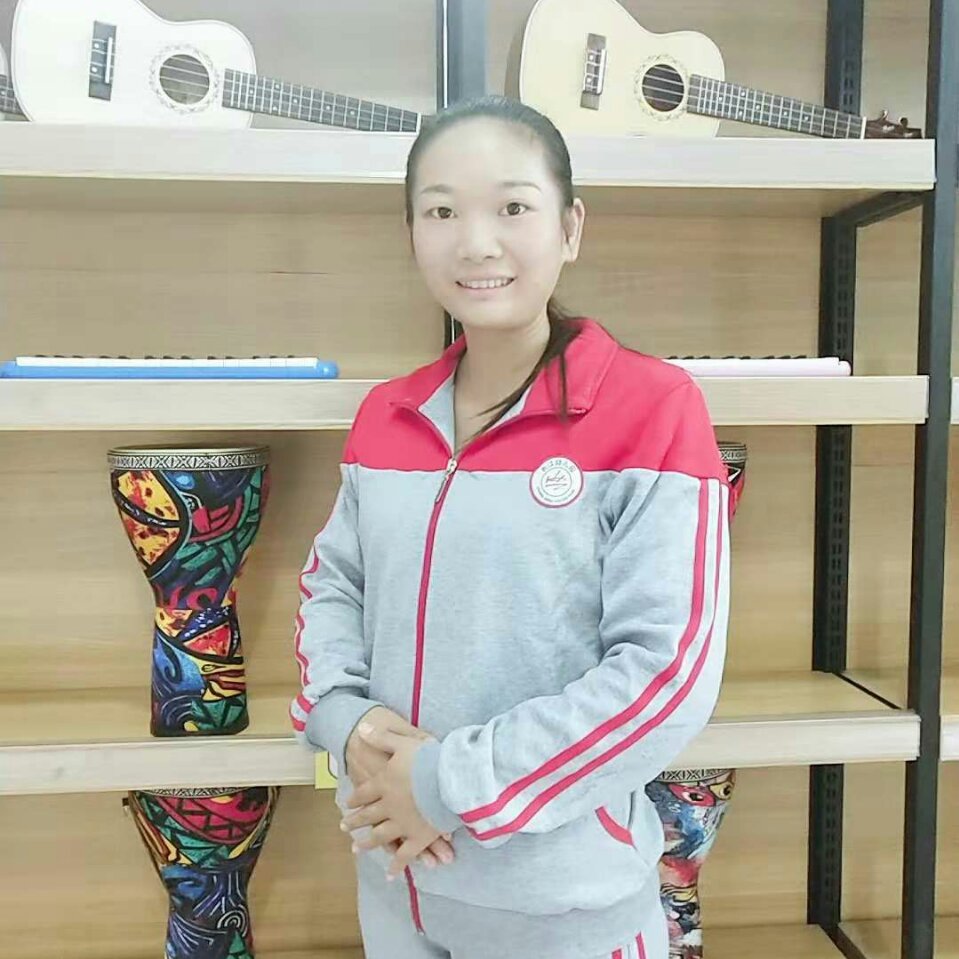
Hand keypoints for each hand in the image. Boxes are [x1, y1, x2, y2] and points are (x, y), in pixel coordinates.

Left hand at [342, 724, 442, 878]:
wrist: (449, 780)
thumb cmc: (427, 758)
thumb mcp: (402, 741)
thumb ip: (381, 737)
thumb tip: (361, 728)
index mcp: (384, 783)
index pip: (364, 792)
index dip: (355, 798)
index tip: (347, 804)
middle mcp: (388, 806)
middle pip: (368, 815)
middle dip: (355, 821)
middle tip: (344, 826)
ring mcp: (402, 824)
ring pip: (380, 836)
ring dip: (367, 843)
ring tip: (356, 848)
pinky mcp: (418, 837)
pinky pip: (404, 854)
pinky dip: (396, 864)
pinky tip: (390, 873)